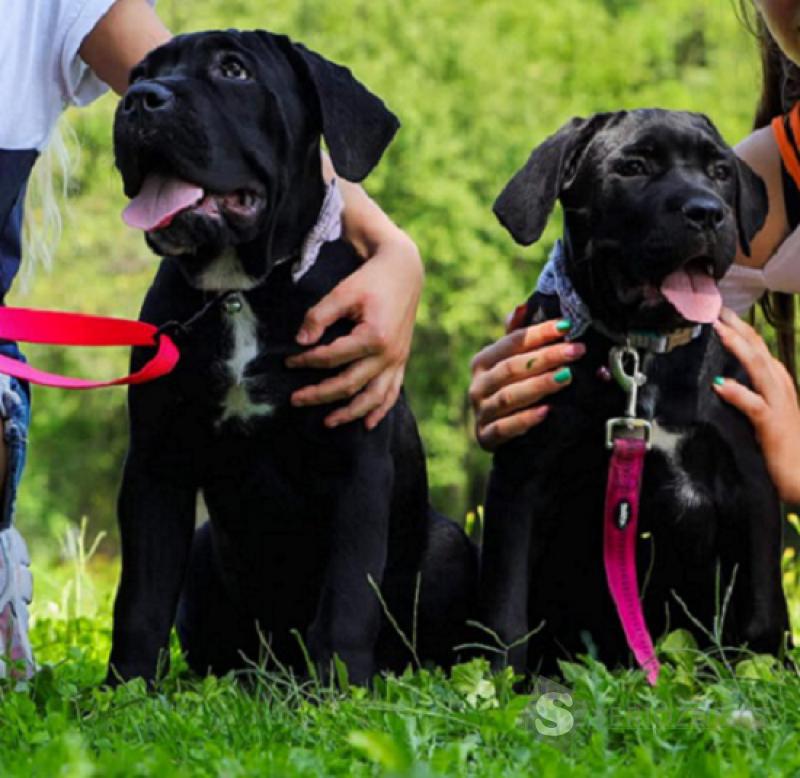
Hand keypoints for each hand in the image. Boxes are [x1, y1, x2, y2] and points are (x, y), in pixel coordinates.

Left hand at [287, 233, 422, 428]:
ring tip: (328, 422)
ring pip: (372, 397)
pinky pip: (392, 392)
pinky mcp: (401, 361)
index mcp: (374, 337)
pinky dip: (380, 410)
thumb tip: (300, 342)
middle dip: (320, 394)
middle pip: (349, 384)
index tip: (289, 362)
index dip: (307, 361)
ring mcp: (397, 360)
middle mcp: (389, 354)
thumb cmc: (371, 279)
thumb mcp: (343, 292)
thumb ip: (319, 316)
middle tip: (295, 400)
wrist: (404, 271)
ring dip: (350, 413)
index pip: (332, 358)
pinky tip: (367, 424)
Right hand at [469, 314, 584, 450]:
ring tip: (566, 377)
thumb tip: (521, 307)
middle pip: (512, 367)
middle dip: (546, 357)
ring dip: (539, 385)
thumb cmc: (508, 390)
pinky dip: (525, 420)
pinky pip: (505, 428)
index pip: (512, 342)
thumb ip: (516, 338)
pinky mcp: (486, 437)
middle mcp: (478, 385)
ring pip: (509, 396)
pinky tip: (547, 411)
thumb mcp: (510, 362)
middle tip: (577, 351)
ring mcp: (481, 412)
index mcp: (483, 361)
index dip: (539, 333)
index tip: (567, 326)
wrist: (494, 433)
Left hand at [713, 307, 799, 502]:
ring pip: (759, 369)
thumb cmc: (783, 447)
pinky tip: (720, 386)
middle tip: (718, 312)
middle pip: (760, 352)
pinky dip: (737, 393)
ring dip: (739, 348)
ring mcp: (780, 405)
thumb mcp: (765, 415)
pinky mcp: (772, 425)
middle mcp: (782, 389)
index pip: (761, 352)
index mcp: (780, 385)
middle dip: (740, 329)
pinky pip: (754, 405)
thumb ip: (750, 397)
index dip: (743, 332)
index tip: (724, 316)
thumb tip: (722, 383)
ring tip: (720, 332)